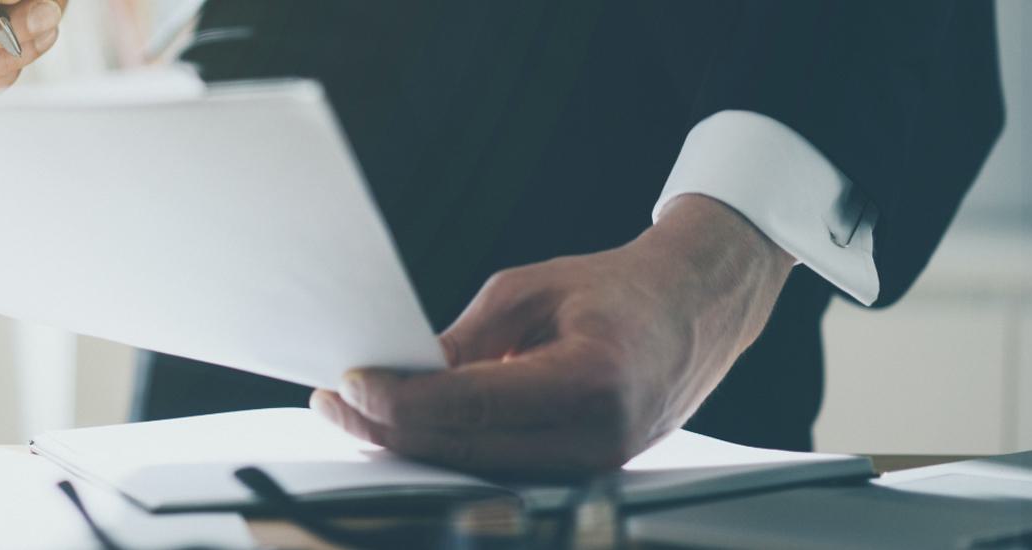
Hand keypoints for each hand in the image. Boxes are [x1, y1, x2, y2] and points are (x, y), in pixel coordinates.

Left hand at [312, 195, 795, 476]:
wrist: (696, 312)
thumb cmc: (618, 291)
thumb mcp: (531, 290)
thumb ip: (465, 339)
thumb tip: (401, 375)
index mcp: (592, 378)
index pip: (473, 405)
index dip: (401, 401)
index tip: (351, 383)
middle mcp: (598, 437)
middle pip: (465, 449)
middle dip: (388, 428)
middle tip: (335, 401)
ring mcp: (594, 466)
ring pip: (476, 469)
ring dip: (411, 444)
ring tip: (358, 414)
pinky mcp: (583, 475)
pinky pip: (499, 469)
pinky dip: (447, 450)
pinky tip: (408, 428)